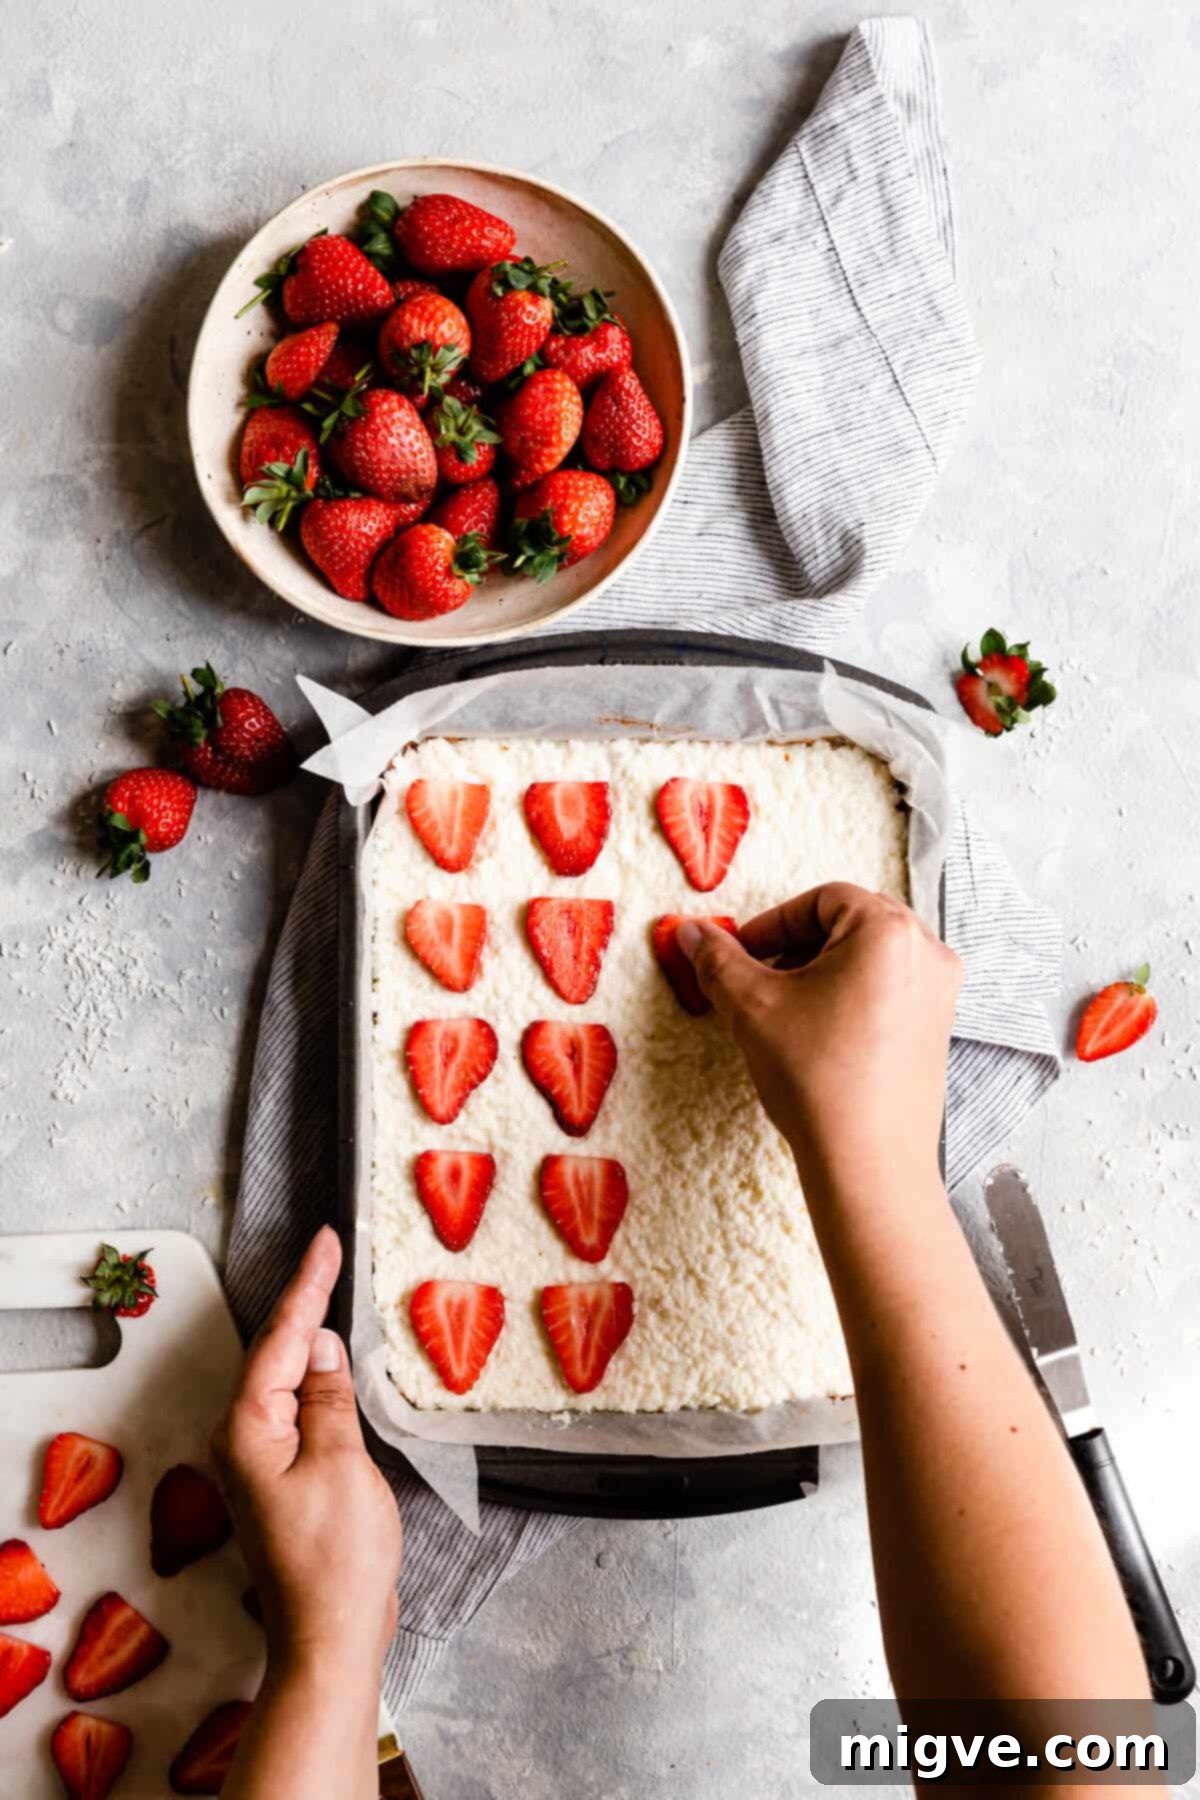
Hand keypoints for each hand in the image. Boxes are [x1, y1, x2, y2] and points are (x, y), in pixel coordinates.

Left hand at [211, 1227, 401, 1679]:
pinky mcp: (281, 1478)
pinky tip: (334, 1364)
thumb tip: (319, 1347)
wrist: (330, 1636)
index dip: (308, 1285)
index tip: (327, 1240)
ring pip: (285, 1380)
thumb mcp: (342, 1463)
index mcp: (249, 1428)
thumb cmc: (337, 1558)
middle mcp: (242, 1438)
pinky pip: (296, 1410)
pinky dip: (318, 1380)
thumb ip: (328, 1397)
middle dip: (304, 1302)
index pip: (281, 1337)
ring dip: (310, 1340)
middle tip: (331, 1252)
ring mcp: (259, 1461)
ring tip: (332, 1289)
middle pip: (275, 1353)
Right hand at [678, 884, 960, 1188]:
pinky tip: (818, 1032)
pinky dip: (851, 995)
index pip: (821, 899)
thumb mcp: (752, 1007)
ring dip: (823, 970)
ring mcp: (940, 993)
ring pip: (871, 957)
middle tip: (759, 976)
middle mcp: (927, 952)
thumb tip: (690, 932)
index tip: (739, 953)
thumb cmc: (817, 1079)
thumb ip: (718, 960)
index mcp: (888, 931)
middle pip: (851, 922)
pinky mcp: (939, 1029)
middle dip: (797, 944)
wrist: (867, 1163)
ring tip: (785, 1007)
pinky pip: (891, 989)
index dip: (772, 923)